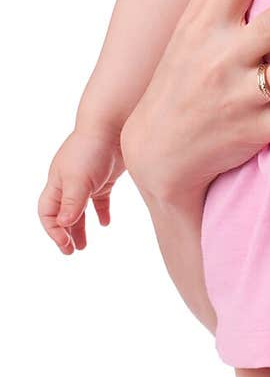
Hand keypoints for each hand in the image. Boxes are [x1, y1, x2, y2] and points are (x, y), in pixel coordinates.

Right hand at [38, 128, 125, 253]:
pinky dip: (101, 212)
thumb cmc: (92, 149)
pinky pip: (99, 200)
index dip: (53, 230)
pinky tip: (106, 223)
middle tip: (72, 251)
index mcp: (57, 183)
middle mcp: (69, 183)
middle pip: (61, 214)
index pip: (47, 213)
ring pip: (79, 209)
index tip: (65, 244)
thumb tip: (64, 224)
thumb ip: (72, 202)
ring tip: (83, 246)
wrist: (114, 124)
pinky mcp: (104, 177)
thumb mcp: (79, 178)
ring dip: (80, 227)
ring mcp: (87, 180)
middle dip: (64, 234)